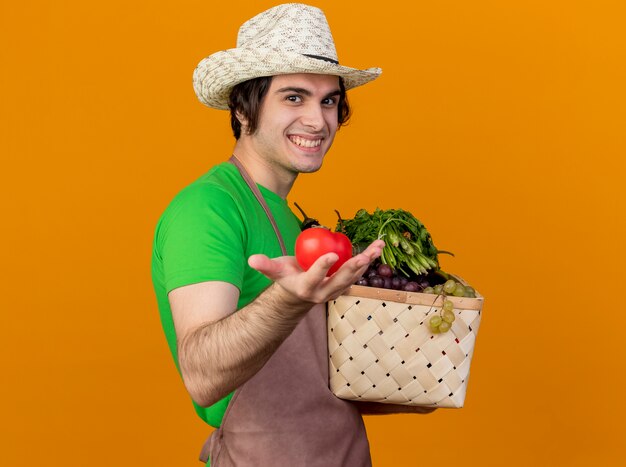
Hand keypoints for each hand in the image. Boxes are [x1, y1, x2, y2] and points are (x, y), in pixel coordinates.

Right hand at [249, 239, 384, 303]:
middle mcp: (324, 293)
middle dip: (352, 269)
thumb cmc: (286, 276)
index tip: (332, 254)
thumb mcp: (275, 271)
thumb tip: (252, 259)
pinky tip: (378, 247)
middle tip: (363, 257)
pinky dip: (368, 260)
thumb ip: (265, 265)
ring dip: (366, 262)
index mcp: (306, 289)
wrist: (299, 291)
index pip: (315, 278)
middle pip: (340, 281)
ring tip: (377, 247)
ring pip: (353, 276)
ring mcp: (336, 290)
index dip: (323, 267)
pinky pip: (358, 272)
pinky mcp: (345, 284)